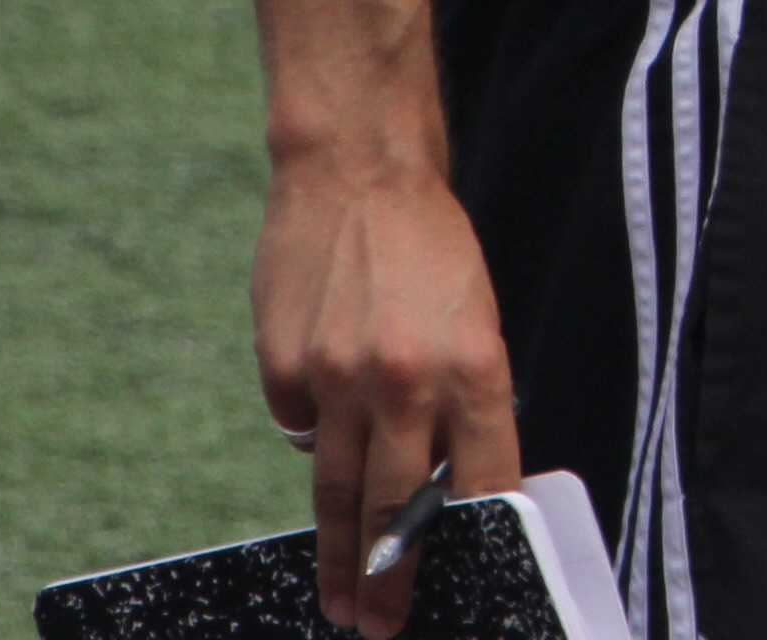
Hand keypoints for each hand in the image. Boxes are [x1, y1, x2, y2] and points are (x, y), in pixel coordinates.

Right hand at [255, 152, 523, 638]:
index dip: (472, 542)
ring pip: (336, 490)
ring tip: (341, 600)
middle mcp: (405, 381)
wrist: (357, 172)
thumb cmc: (430, 249)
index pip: (481, 481)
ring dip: (339, 553)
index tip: (459, 590)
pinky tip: (322, 414)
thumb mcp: (476, 320)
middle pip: (394, 507)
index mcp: (473, 367)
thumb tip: (443, 483)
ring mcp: (337, 378)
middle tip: (381, 625)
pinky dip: (311, 435)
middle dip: (390, 577)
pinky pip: (298, 429)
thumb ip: (462, 400)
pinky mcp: (284, 367)